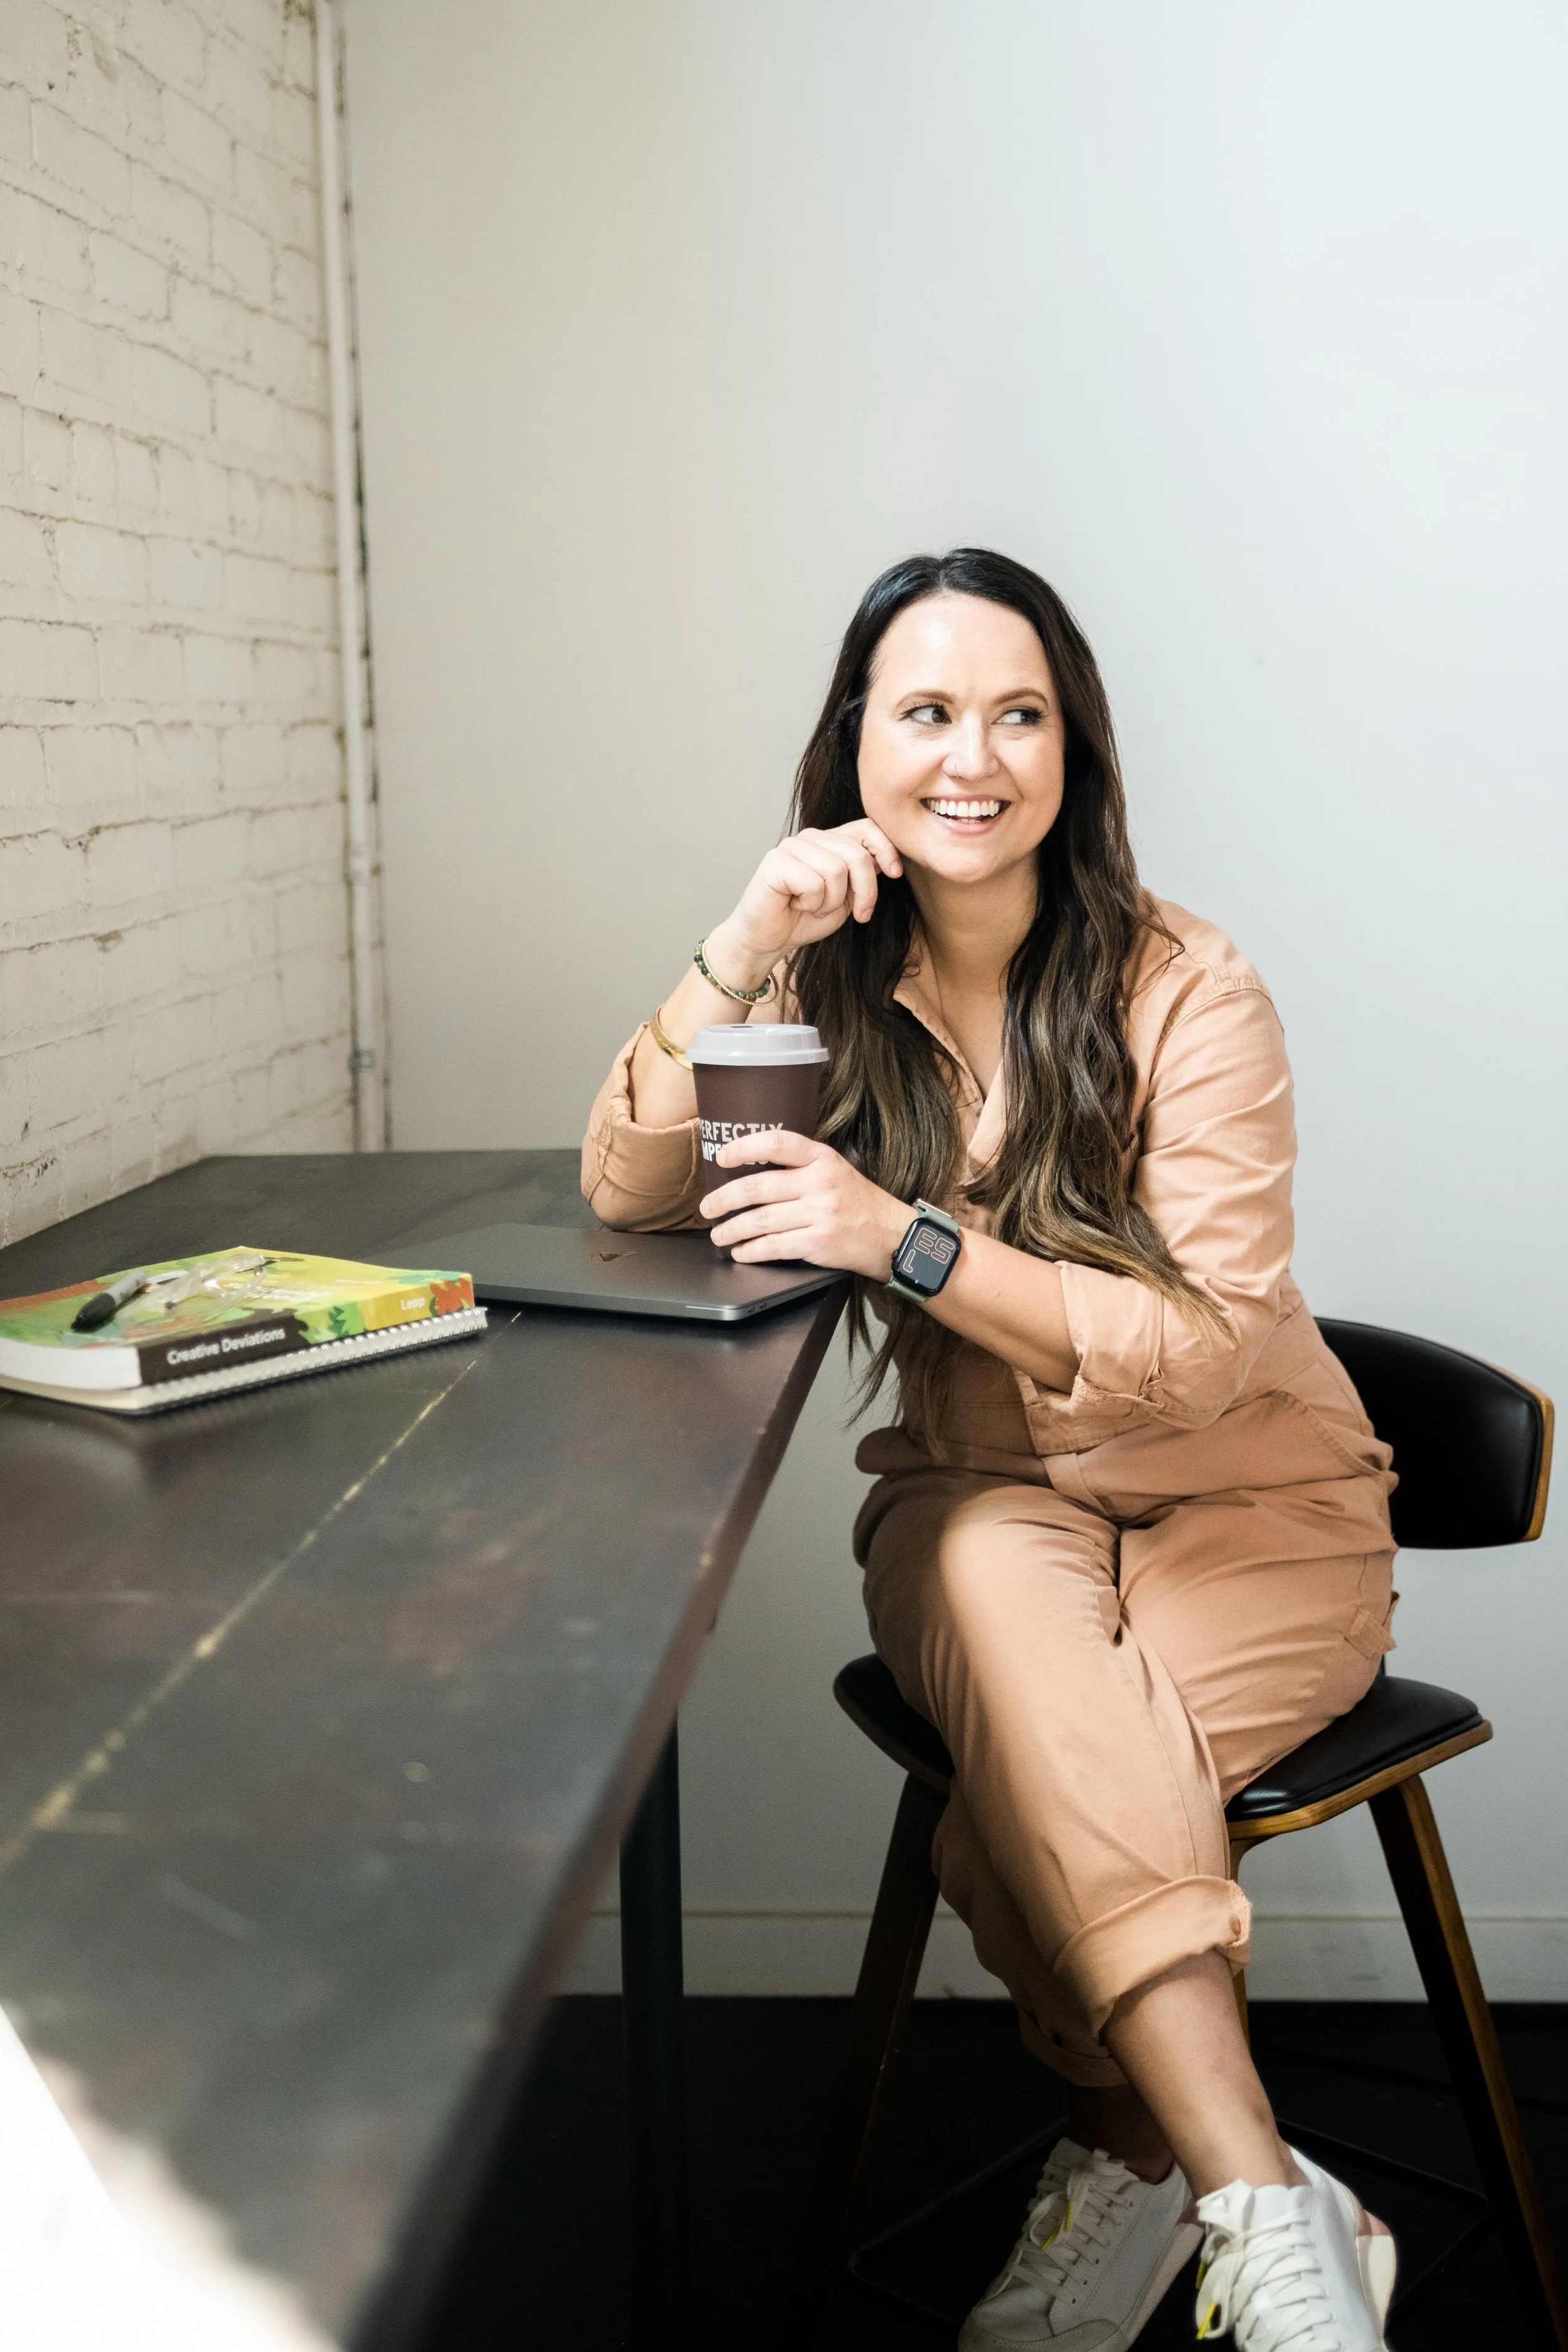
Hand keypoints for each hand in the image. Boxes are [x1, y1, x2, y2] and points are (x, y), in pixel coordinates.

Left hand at [701, 1130, 911, 1278]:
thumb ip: (800, 1167)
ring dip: (731, 1229)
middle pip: (758, 1188)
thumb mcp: (836, 1171)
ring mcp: (819, 1214)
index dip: (744, 1148)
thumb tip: (752, 1170)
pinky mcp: (818, 1242)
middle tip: (708, 1208)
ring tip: (719, 1234)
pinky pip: (773, 1246)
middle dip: (724, 1199)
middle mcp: (819, 1183)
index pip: (776, 1143)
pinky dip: (751, 1251)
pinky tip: (741, 1252)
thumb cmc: (859, 1203)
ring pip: (760, 1220)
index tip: (722, 1157)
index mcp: (822, 1158)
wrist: (892, 1236)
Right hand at [703, 819, 902, 987]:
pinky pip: (813, 883)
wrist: (767, 940)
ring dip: (832, 901)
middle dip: (865, 890)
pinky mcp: (776, 861)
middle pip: (856, 853)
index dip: (886, 848)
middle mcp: (811, 837)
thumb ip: (863, 875)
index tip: (895, 873)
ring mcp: (792, 846)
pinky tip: (796, 905)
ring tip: (814, 908)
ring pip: (836, 870)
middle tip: (859, 914)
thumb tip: (887, 860)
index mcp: (830, 841)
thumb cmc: (804, 919)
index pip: (867, 827)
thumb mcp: (847, 897)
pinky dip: (811, 903)